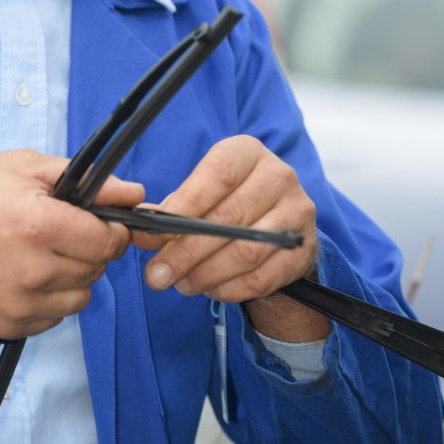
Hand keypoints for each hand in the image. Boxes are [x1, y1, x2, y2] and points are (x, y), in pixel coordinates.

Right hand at [0, 149, 143, 338]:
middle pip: (98, 268)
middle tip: (57, 233)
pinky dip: (49, 299)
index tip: (94, 222)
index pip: (110, 241)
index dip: (110, 229)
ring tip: (39, 255)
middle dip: (89, 249)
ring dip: (72, 277)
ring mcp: (21, 303)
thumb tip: (134, 193)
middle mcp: (34, 270)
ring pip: (81, 297)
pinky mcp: (9, 325)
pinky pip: (55, 317)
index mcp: (41, 225)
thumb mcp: (23, 168)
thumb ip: (86, 180)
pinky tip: (23, 276)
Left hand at [135, 136, 328, 341]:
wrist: (278, 230)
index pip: (219, 175)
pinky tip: (210, 289)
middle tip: (157, 274)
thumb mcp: (201, 196)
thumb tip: (140, 229)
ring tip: (181, 284)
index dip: (186, 205)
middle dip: (185, 252)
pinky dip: (229, 289)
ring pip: (245, 251)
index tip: (156, 232)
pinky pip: (261, 277)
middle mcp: (279, 177)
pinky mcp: (304, 249)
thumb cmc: (229, 206)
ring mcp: (297, 213)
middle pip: (229, 218)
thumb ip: (172, 211)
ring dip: (206, 274)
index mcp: (248, 153)